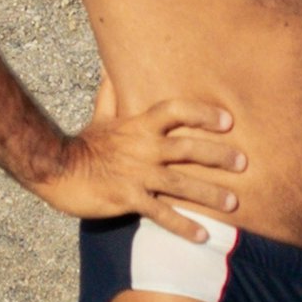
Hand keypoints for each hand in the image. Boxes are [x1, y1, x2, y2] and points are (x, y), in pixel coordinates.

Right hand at [40, 92, 242, 224]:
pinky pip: (161, 214)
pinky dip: (183, 225)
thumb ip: (113, 93)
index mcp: (139, 124)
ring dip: (209, 193)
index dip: (203, 113)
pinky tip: (203, 236)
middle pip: (187, 148)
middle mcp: (143, 147)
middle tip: (244, 162)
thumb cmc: (84, 143)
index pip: (176, 111)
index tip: (228, 121)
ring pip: (181, 183)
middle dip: (218, 155)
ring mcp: (137, 174)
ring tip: (233, 203)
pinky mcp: (129, 199)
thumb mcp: (101, 114)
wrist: (58, 169)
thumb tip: (113, 66)